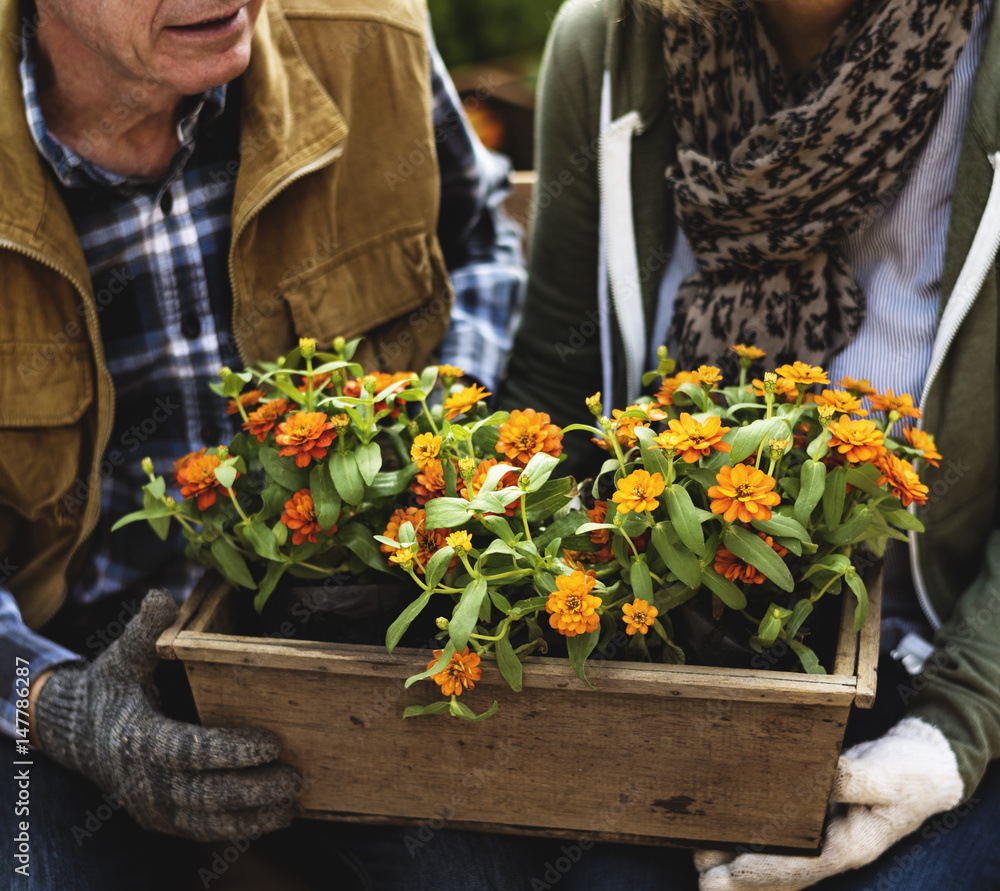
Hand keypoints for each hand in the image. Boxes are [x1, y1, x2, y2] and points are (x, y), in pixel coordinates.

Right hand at [34, 589, 300, 840]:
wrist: (76, 735)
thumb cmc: (110, 689)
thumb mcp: (123, 658)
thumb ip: (145, 631)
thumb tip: (159, 596)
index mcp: (137, 739)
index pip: (189, 750)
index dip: (230, 750)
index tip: (271, 744)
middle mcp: (143, 782)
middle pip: (205, 793)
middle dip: (253, 788)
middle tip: (296, 777)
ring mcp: (152, 807)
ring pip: (207, 820)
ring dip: (253, 816)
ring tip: (294, 804)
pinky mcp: (163, 820)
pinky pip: (203, 831)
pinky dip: (239, 829)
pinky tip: (275, 819)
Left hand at [696, 717, 963, 889]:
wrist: (919, 769)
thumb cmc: (905, 775)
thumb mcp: (886, 776)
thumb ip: (855, 779)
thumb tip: (822, 776)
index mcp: (852, 847)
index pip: (803, 867)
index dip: (766, 870)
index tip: (730, 872)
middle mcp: (833, 851)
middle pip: (782, 873)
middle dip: (741, 878)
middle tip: (702, 878)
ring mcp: (823, 840)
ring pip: (776, 861)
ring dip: (739, 863)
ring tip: (700, 859)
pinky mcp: (814, 823)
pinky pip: (781, 842)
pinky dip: (753, 845)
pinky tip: (723, 840)